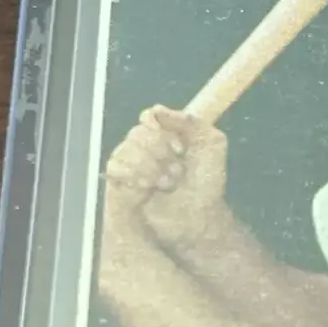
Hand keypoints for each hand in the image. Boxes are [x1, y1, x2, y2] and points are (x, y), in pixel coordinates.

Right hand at [103, 104, 229, 254]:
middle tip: (178, 172)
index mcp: (166, 134)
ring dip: (151, 166)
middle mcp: (146, 146)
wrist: (199, 216)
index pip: (150, 117)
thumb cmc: (207, 183)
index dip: (163, 129)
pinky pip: (115, 165)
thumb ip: (190, 120)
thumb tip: (156, 110)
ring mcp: (131, 164)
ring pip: (126, 147)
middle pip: (138, 131)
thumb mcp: (212, 143)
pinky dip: (135, 174)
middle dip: (161, 152)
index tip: (181, 148)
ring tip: (167, 183)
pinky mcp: (119, 182)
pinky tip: (148, 186)